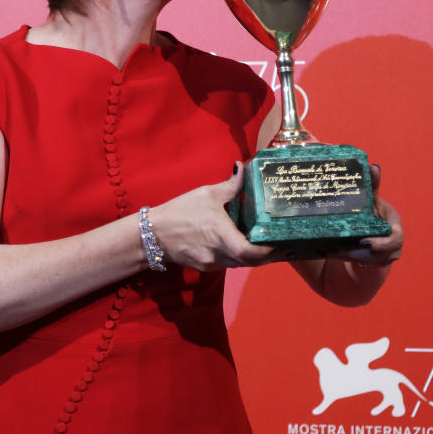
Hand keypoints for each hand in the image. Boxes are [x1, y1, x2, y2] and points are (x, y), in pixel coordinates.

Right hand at [149, 162, 276, 269]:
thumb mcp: (206, 194)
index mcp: (222, 236)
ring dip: (251, 256)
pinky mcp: (204, 266)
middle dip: (265, 255)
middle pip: (250, 262)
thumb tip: (242, 167)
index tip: (280, 243)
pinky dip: (236, 256)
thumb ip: (230, 184)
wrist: (152, 234)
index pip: (253, 253)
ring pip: (239, 264)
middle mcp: (219, 255)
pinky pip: (227, 264)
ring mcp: (211, 263)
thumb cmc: (180, 212)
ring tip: (263, 244)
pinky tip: (239, 244)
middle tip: (278, 244)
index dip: (269, 251)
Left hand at [330, 163, 403, 266]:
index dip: (381, 243)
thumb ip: (373, 187)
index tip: (364, 242)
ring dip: (346, 255)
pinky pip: (356, 264)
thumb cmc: (376, 215)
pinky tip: (326, 252)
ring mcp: (383, 259)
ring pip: (365, 261)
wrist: (373, 237)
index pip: (394, 239)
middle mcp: (392, 247)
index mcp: (395, 229)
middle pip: (377, 255)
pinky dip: (342, 258)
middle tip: (336, 247)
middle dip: (357, 253)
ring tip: (327, 249)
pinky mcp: (370, 265)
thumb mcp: (374, 202)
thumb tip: (374, 166)